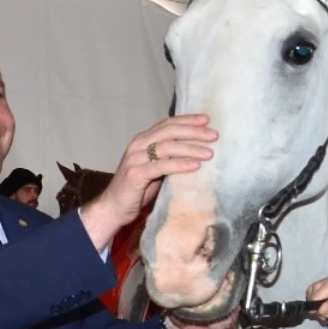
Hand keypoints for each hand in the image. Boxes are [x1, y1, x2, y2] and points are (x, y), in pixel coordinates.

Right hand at [80, 115, 216, 249]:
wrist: (113, 208)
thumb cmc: (138, 189)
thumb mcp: (156, 169)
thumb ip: (170, 158)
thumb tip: (198, 153)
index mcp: (143, 140)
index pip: (168, 124)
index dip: (188, 120)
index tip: (207, 120)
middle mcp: (138, 145)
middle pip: (169, 131)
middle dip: (193, 131)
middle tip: (214, 135)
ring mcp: (135, 158)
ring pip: (167, 147)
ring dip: (190, 148)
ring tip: (209, 153)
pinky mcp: (136, 174)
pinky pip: (161, 166)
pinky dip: (179, 164)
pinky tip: (194, 166)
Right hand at [306, 275, 327, 328]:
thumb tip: (319, 308)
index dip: (319, 296)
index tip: (313, 309)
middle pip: (321, 284)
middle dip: (315, 300)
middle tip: (317, 313)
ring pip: (315, 286)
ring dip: (314, 300)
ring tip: (321, 312)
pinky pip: (314, 289)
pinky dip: (314, 299)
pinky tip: (321, 307)